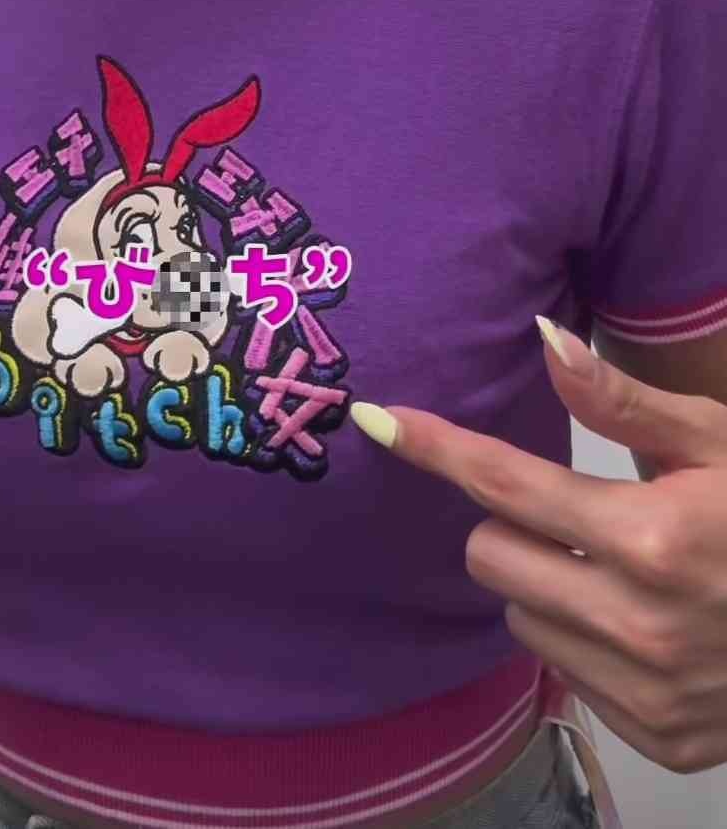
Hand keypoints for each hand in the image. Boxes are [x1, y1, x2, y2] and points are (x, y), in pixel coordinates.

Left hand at [351, 319, 726, 774]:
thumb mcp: (715, 442)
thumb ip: (622, 400)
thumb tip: (543, 335)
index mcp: (649, 539)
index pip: (506, 486)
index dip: (438, 447)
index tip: (379, 419)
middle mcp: (638, 625)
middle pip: (490, 557)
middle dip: (515, 527)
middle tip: (580, 516)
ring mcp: (647, 692)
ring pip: (520, 619)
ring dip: (548, 588)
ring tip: (621, 571)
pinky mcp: (658, 737)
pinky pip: (566, 676)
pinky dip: (587, 644)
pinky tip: (644, 624)